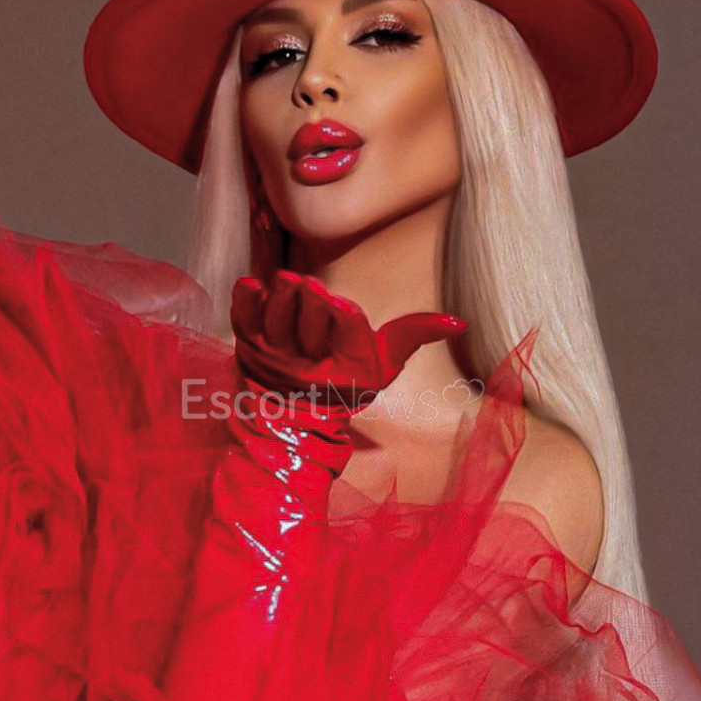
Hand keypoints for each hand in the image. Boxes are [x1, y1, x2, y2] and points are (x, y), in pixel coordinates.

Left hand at [231, 270, 466, 415]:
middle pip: (308, 317)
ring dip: (280, 295)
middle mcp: (308, 361)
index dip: (340, 313)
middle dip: (310, 299)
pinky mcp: (247, 345)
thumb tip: (459, 322)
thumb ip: (415, 335)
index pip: (344, 330)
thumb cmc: (344, 385)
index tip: (338, 302)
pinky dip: (245, 299)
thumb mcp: (384, 365)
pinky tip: (251, 285)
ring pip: (274, 315)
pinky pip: (241, 316)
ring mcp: (273, 353)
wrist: (294, 416)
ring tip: (286, 284)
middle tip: (310, 288)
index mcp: (347, 365)